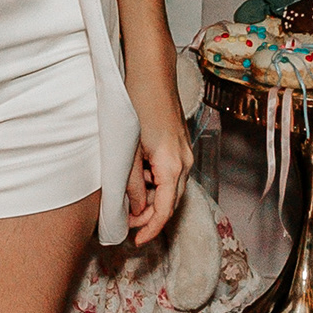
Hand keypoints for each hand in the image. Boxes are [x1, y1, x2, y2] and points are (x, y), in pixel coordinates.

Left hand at [116, 0, 188, 244]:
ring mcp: (184, 152)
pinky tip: (136, 179)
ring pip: (171, 188)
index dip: (150, 230)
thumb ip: (130, 183)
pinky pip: (170, 174)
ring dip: (151, 200)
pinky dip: (155, 184)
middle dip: (151, 219)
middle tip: (127, 227)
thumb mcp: (127, 148)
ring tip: (127, 204)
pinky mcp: (178, 144)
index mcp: (172, 165)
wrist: (151, 70)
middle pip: (171, 202)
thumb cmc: (136, 104)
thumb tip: (134, 210)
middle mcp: (184, 161)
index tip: (135, 242)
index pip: (165, 211)